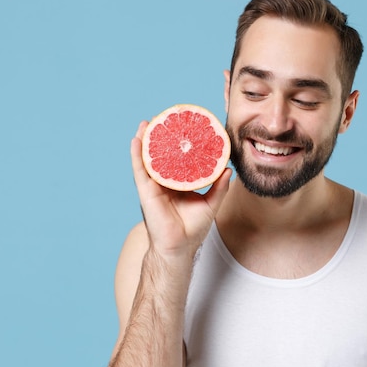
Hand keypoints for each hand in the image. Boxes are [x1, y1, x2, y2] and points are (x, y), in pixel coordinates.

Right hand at [130, 120, 231, 260]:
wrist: (179, 247)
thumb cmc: (193, 228)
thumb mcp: (211, 203)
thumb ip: (219, 187)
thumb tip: (229, 170)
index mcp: (179, 183)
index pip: (180, 159)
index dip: (181, 144)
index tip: (185, 127)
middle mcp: (165, 182)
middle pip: (163, 155)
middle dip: (162, 137)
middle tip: (165, 118)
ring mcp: (154, 186)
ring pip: (149, 158)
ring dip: (146, 140)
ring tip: (147, 122)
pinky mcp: (146, 191)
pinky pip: (140, 169)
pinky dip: (137, 154)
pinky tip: (137, 139)